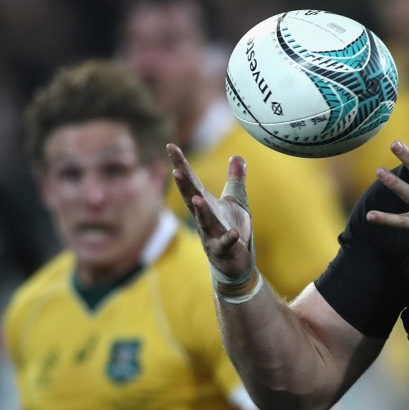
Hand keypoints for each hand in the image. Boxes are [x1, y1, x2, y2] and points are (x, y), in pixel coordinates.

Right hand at [167, 144, 253, 278]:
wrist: (233, 263)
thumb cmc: (231, 229)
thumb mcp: (235, 201)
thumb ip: (235, 180)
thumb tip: (237, 156)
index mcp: (205, 204)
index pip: (191, 181)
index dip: (181, 164)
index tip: (171, 145)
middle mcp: (203, 219)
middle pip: (191, 199)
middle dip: (184, 186)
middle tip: (176, 171)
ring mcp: (211, 235)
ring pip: (204, 222)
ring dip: (200, 211)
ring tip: (197, 199)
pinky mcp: (222, 251)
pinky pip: (225, 244)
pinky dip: (228, 239)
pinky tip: (233, 234)